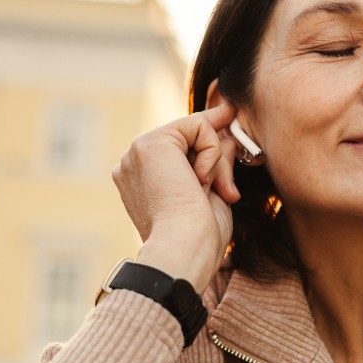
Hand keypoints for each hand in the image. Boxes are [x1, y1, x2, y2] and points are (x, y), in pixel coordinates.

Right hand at [111, 96, 240, 292]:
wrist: (185, 247)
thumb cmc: (199, 235)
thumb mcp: (211, 193)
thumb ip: (215, 163)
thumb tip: (229, 135)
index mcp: (141, 181)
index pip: (178, 149)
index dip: (206, 137)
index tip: (229, 115)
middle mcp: (132, 164)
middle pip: (188, 140)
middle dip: (217, 159)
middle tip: (227, 192)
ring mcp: (137, 151)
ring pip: (195, 131)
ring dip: (215, 161)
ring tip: (206, 191)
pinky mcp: (151, 142)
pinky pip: (198, 126)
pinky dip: (212, 152)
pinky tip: (200, 179)